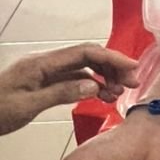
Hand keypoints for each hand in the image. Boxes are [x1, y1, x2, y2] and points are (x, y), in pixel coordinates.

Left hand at [0, 45, 137, 136]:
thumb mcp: (27, 106)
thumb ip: (61, 93)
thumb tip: (93, 85)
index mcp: (41, 64)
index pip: (84, 53)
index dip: (111, 58)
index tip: (132, 68)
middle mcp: (44, 64)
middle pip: (87, 58)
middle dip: (112, 67)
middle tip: (132, 84)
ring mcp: (43, 73)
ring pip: (82, 69)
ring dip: (103, 78)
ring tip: (117, 94)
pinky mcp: (42, 84)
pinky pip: (72, 79)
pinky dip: (89, 85)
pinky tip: (99, 95)